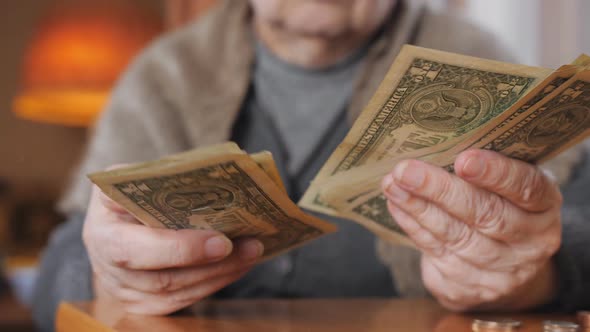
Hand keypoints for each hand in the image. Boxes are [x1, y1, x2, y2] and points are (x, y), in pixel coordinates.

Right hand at [83, 184, 263, 314]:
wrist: (110, 221)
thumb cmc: (125, 193)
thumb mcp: (130, 176)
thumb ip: (158, 180)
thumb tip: (210, 177)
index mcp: (102, 232)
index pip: (138, 250)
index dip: (181, 249)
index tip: (221, 241)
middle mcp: (108, 268)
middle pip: (163, 279)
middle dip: (212, 264)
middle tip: (250, 246)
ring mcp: (125, 290)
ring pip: (178, 294)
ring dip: (222, 274)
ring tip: (252, 251)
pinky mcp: (142, 303)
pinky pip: (182, 302)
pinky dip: (215, 283)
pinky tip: (238, 265)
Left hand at [382, 149, 561, 310]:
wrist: (507, 268)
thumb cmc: (502, 208)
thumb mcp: (507, 186)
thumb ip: (485, 169)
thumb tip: (436, 143)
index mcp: (545, 206)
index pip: (527, 187)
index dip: (496, 173)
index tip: (463, 159)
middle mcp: (531, 242)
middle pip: (485, 214)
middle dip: (440, 190)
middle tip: (406, 170)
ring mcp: (502, 271)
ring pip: (455, 235)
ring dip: (418, 207)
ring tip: (392, 185)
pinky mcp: (471, 288)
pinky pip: (437, 252)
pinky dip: (413, 226)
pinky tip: (397, 206)